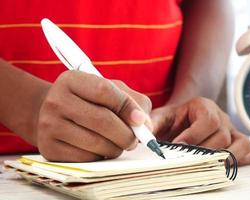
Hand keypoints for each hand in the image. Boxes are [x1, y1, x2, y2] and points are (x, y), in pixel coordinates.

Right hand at [36, 71, 151, 161]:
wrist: (53, 114)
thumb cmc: (90, 101)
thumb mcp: (110, 90)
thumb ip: (133, 101)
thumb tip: (146, 126)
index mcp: (72, 80)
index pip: (104, 91)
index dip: (128, 107)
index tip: (141, 120)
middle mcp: (56, 101)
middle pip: (102, 120)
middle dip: (127, 134)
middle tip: (135, 139)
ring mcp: (49, 125)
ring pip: (97, 143)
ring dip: (117, 148)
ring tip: (119, 143)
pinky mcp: (49, 148)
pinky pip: (86, 158)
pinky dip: (101, 157)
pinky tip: (100, 149)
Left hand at [150, 97, 249, 165]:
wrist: (185, 118)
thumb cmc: (174, 119)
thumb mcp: (161, 117)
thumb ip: (153, 123)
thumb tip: (144, 133)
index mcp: (204, 106)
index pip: (207, 121)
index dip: (194, 136)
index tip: (178, 147)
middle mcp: (221, 117)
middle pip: (222, 136)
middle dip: (205, 151)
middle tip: (189, 162)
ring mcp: (232, 130)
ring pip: (240, 143)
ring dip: (226, 158)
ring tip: (210, 168)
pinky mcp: (238, 141)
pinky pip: (249, 151)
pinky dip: (243, 160)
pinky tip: (227, 167)